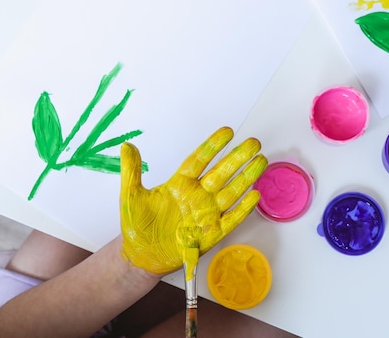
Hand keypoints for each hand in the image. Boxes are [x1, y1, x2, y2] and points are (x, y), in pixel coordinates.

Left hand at [119, 127, 267, 277]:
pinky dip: (243, 208)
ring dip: (246, 177)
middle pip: (221, 172)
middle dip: (238, 157)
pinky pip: (231, 219)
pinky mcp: (212, 233)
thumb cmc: (138, 227)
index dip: (213, 146)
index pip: (200, 160)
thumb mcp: (131, 197)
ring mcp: (206, 213)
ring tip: (260, 161)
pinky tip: (254, 195)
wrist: (142, 257)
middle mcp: (197, 196)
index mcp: (180, 184)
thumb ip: (131, 172)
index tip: (227, 132)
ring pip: (231, 191)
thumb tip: (128, 147)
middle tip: (253, 143)